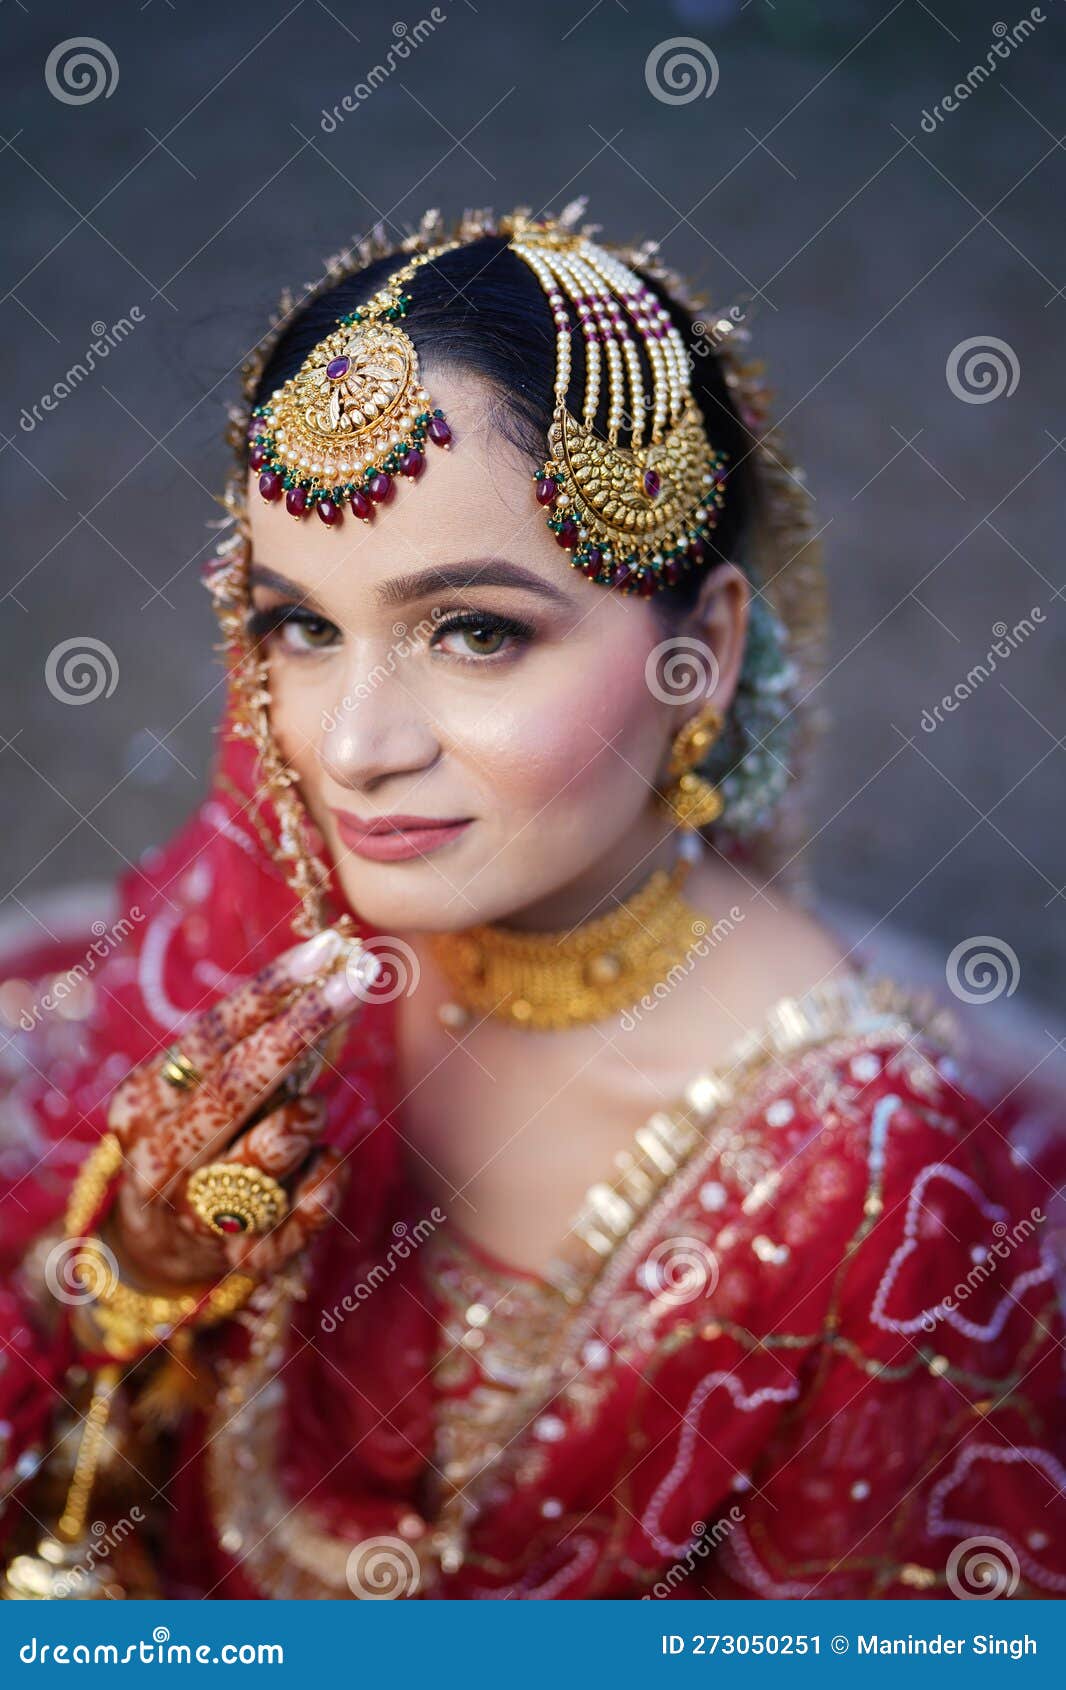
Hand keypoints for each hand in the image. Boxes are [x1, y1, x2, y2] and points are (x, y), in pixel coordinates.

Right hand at [103, 927, 368, 1290]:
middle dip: (303, 1026)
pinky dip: (329, 1174)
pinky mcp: (245, 1259)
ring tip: (305, 1113)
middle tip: (359, 980)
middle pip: (238, 1084)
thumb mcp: (198, 1091)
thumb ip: (249, 1048)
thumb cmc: (197, 1141)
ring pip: (277, 1144)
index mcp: (144, 1104)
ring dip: (308, 1115)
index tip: (326, 949)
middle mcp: (160, 1159)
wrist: (157, 1249)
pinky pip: (313, 1203)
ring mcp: (199, 1214)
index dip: (271, 990)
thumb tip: (327, 977)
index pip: (211, 1036)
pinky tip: (323, 1164)